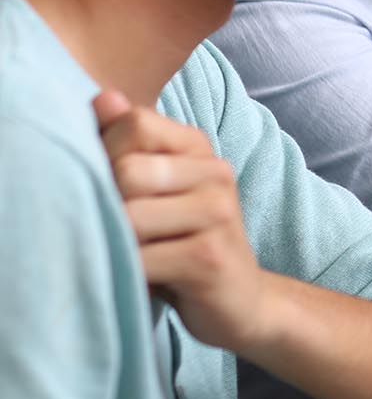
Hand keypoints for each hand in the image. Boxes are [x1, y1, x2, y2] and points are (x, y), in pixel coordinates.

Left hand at [94, 91, 269, 351]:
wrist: (241, 300)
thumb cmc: (187, 242)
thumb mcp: (161, 189)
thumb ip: (133, 144)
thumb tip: (103, 98)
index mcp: (200, 149)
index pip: (135, 123)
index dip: (104, 152)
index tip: (109, 186)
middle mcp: (216, 173)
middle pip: (127, 170)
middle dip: (109, 206)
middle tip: (120, 231)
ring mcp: (218, 214)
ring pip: (130, 217)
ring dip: (118, 245)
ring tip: (132, 255)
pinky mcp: (209, 257)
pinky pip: (143, 259)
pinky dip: (130, 273)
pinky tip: (146, 278)